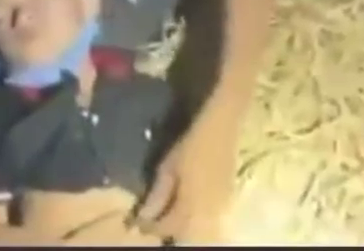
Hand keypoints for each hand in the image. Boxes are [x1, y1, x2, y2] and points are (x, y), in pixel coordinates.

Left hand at [135, 113, 235, 239]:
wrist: (222, 130)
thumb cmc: (192, 145)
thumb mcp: (169, 167)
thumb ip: (158, 194)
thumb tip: (144, 216)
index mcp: (191, 206)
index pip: (167, 227)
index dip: (150, 226)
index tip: (137, 221)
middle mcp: (207, 213)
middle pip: (182, 232)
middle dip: (166, 228)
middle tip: (151, 219)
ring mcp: (219, 208)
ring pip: (195, 227)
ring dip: (180, 225)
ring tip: (167, 214)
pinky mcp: (226, 200)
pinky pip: (207, 219)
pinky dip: (192, 218)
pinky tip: (184, 207)